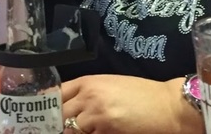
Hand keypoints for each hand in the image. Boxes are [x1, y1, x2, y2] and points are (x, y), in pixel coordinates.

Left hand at [61, 75, 202, 133]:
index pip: (57, 93)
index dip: (48, 106)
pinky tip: (100, 133)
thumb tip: (73, 108)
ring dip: (76, 131)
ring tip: (90, 128)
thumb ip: (90, 94)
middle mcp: (88, 95)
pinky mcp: (106, 129)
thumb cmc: (142, 95)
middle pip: (60, 113)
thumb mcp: (111, 86)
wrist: (167, 106)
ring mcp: (96, 113)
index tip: (42, 115)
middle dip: (59, 123)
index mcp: (88, 81)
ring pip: (72, 128)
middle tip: (60, 127)